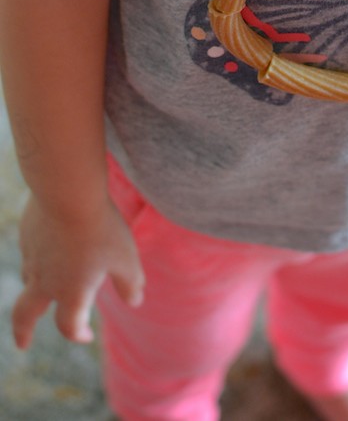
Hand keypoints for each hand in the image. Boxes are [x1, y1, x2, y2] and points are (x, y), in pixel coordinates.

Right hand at [12, 194, 144, 349]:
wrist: (68, 192)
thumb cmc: (101, 229)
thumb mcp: (126, 259)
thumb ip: (131, 284)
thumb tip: (135, 302)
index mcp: (71, 293)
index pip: (70, 326)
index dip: (79, 333)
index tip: (86, 335)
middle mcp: (46, 281)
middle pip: (25, 315)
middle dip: (23, 332)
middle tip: (23, 343)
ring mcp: (32, 257)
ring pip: (28, 281)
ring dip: (34, 290)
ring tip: (45, 287)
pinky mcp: (27, 234)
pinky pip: (30, 252)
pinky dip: (38, 257)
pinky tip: (49, 245)